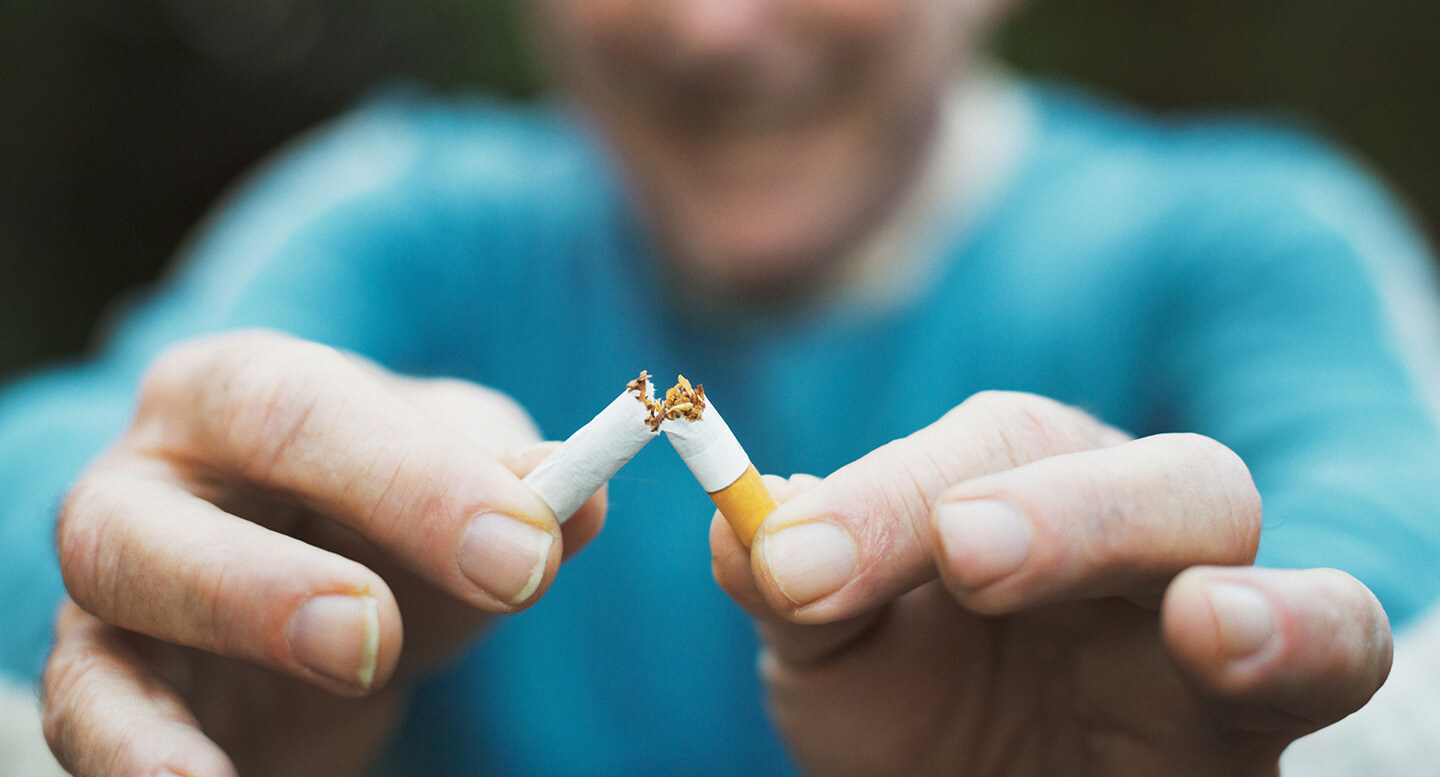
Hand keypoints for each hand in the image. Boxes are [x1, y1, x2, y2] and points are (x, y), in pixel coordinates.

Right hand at [42, 330, 605, 776]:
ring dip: (214, 644)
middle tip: (375, 638)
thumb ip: (515, 492)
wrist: (314, 593)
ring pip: (117, 590)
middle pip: (171, 501)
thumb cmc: (386, 519)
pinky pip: (89, 710)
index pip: (307, 407)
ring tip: (323, 690)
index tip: (525, 553)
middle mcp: (155, 468)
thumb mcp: (460, 494)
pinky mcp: (96, 674)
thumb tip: (579, 500)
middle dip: (272, 578)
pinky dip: (134, 752)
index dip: (412, 479)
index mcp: (246, 391)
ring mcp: (115, 576)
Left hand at [712, 391, 1391, 775]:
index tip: (789, 564)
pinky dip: (1299, 632)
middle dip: (1055, 506)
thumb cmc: (919, 712)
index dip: (883, 497)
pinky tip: (1225, 637)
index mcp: (1012, 487)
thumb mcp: (839, 655)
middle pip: (1130, 469)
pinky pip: (1330, 642)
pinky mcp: (1258, 705)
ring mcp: (1200, 607)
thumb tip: (745, 529)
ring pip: (1228, 528)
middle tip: (963, 551)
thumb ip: (798, 590)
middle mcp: (1118, 524)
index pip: (976, 451)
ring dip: (1196, 556)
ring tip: (1185, 619)